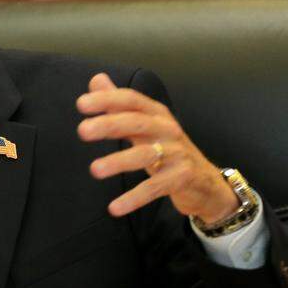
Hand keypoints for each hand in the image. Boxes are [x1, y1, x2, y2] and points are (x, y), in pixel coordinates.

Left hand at [77, 73, 237, 222]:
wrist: (206, 182)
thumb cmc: (167, 149)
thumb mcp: (144, 124)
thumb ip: (118, 104)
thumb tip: (96, 79)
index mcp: (156, 113)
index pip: (131, 100)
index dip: (107, 99)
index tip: (81, 104)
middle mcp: (167, 129)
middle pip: (136, 122)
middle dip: (109, 124)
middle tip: (82, 131)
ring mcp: (177, 153)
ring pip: (145, 155)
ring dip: (118, 162)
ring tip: (94, 170)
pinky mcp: (182, 178)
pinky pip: (155, 187)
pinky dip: (134, 198)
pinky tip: (114, 207)